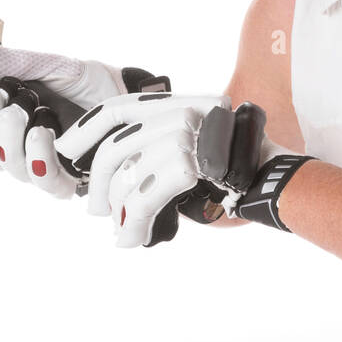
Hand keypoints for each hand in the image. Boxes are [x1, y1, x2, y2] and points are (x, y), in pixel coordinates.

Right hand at [0, 43, 169, 197]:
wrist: (126, 92)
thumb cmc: (86, 81)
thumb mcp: (50, 65)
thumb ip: (20, 61)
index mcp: (2, 120)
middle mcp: (16, 146)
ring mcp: (41, 164)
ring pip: (7, 166)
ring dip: (8, 138)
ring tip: (23, 112)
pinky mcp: (69, 178)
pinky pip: (43, 181)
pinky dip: (37, 159)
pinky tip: (41, 135)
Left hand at [55, 91, 305, 246]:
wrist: (275, 181)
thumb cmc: (234, 172)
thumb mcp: (191, 149)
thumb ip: (155, 151)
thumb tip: (109, 179)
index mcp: (176, 103)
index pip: (118, 109)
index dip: (85, 130)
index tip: (66, 151)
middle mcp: (180, 112)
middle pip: (116, 147)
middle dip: (98, 183)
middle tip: (95, 209)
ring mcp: (186, 135)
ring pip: (128, 175)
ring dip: (119, 211)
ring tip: (121, 231)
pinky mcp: (190, 163)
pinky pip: (145, 196)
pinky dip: (133, 221)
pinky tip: (131, 238)